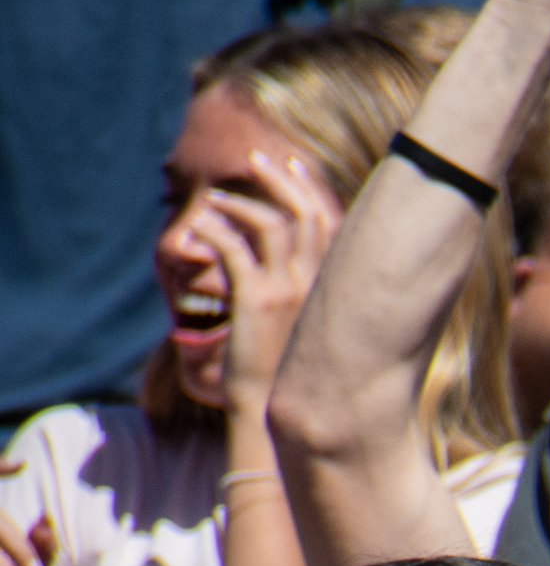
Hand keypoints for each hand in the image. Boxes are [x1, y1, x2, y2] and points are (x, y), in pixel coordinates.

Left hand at [205, 148, 343, 418]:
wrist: (275, 408)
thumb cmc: (288, 372)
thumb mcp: (306, 327)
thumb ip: (306, 292)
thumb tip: (294, 270)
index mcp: (334, 287)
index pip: (333, 223)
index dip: (312, 188)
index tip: (295, 165)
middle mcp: (318, 284)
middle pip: (305, 213)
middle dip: (280, 178)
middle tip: (255, 157)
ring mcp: (288, 290)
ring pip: (270, 224)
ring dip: (240, 202)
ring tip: (216, 196)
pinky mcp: (255, 300)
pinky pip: (232, 249)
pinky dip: (214, 231)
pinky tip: (199, 225)